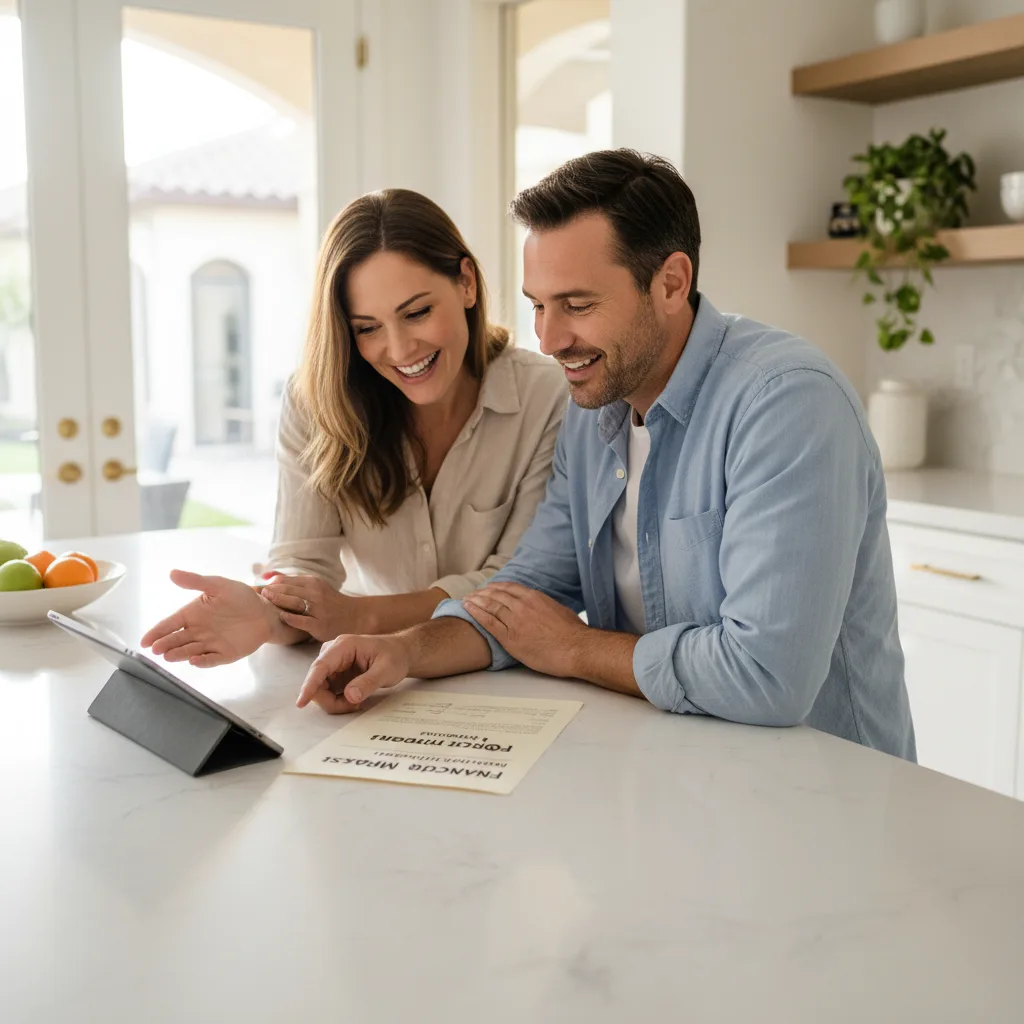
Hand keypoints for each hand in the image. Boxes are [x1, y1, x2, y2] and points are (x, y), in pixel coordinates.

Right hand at [141, 570, 284, 666]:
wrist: (265, 611)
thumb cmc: (240, 597)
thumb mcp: (219, 585)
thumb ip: (196, 581)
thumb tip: (172, 573)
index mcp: (193, 614)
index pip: (170, 624)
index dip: (156, 632)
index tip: (144, 641)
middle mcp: (198, 631)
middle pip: (176, 640)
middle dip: (165, 645)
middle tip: (156, 649)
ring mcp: (210, 644)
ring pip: (190, 651)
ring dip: (179, 654)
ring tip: (168, 656)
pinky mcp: (224, 654)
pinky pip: (211, 660)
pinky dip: (202, 661)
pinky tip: (195, 660)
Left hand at [260, 573, 365, 641]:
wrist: (355, 616)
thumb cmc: (330, 602)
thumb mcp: (315, 586)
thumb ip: (292, 581)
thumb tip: (267, 576)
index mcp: (313, 582)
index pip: (285, 580)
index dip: (269, 584)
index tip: (254, 589)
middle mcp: (315, 592)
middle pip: (287, 589)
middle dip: (269, 591)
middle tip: (256, 595)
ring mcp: (318, 608)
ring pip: (293, 602)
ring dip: (277, 601)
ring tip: (264, 604)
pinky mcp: (320, 624)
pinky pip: (301, 620)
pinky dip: (289, 618)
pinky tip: (280, 617)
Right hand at [296, 634, 411, 713]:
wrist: (400, 653)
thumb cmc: (394, 656)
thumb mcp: (387, 670)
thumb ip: (368, 682)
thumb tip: (349, 696)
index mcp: (343, 646)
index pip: (320, 667)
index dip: (309, 685)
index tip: (301, 702)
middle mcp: (333, 653)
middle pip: (318, 682)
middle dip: (330, 700)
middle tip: (354, 706)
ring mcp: (333, 665)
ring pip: (321, 690)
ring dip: (335, 702)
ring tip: (357, 702)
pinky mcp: (335, 675)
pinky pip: (328, 692)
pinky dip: (338, 701)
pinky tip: (354, 700)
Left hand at [462, 582, 586, 677]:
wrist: (575, 648)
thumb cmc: (573, 633)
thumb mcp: (560, 610)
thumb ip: (546, 606)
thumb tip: (543, 607)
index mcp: (535, 597)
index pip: (510, 587)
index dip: (497, 587)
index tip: (489, 587)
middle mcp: (522, 605)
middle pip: (496, 595)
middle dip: (482, 593)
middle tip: (473, 593)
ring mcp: (515, 620)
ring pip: (490, 606)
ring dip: (475, 601)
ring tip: (466, 600)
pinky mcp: (510, 637)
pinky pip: (488, 622)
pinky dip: (476, 613)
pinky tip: (468, 609)